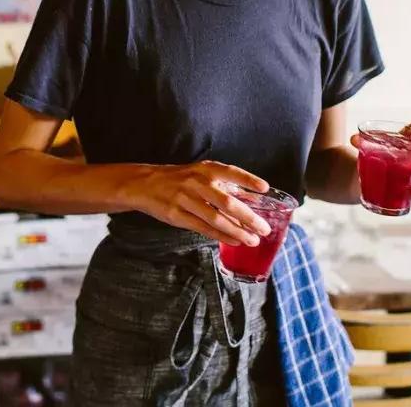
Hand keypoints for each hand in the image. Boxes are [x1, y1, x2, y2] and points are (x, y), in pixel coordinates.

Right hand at [128, 161, 272, 246]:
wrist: (145, 184)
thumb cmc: (180, 179)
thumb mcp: (200, 173)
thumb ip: (224, 185)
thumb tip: (253, 199)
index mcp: (205, 169)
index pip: (230, 172)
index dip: (248, 180)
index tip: (265, 188)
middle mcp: (197, 183)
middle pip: (226, 202)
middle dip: (248, 217)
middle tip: (264, 228)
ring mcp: (185, 200)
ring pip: (216, 219)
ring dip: (237, 231)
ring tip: (252, 240)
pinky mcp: (177, 216)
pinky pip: (203, 228)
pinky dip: (221, 236)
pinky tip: (234, 241)